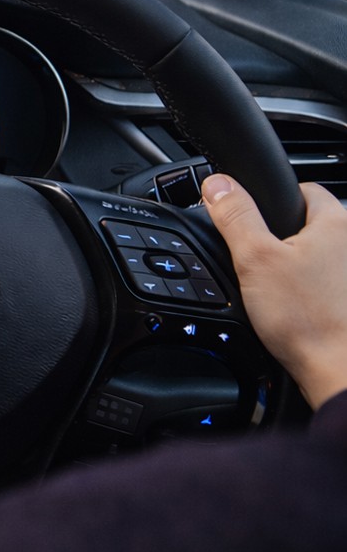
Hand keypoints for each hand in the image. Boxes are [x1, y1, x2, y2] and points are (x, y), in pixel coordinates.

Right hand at [202, 174, 346, 407]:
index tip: (250, 219)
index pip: (302, 189)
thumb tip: (217, 184)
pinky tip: (292, 308)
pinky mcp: (346, 299)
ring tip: (275, 290)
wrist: (338, 368)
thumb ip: (235, 216)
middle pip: (308, 224)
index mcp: (335, 222)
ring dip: (296, 265)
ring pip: (316, 255)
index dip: (269, 201)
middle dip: (281, 238)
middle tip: (256, 261)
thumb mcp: (254, 259)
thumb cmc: (306, 318)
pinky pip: (323, 282)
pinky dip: (308, 290)